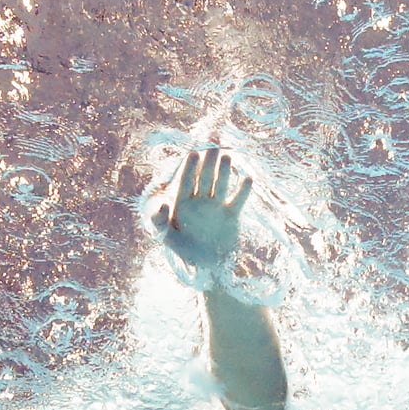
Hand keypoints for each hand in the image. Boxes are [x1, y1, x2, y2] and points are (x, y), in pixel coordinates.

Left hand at [150, 148, 252, 269]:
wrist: (206, 266)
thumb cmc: (184, 251)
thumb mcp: (168, 237)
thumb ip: (161, 222)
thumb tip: (161, 206)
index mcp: (183, 203)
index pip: (186, 181)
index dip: (189, 167)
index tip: (193, 153)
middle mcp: (200, 201)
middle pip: (204, 177)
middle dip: (208, 161)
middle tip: (213, 143)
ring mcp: (216, 206)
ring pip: (220, 184)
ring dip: (224, 171)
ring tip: (227, 157)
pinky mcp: (231, 214)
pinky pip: (238, 200)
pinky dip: (243, 191)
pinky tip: (248, 179)